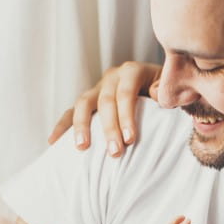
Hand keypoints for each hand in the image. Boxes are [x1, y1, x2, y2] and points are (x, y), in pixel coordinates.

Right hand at [49, 61, 163, 155]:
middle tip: (115, 152)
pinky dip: (62, 126)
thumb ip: (165, 91)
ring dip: (81, 126)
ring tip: (82, 148)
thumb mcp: (171, 88)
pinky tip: (53, 142)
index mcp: (132, 71)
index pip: (126, 92)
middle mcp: (112, 76)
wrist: (157, 85)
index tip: (131, 139)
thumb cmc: (166, 92)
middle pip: (105, 101)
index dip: (127, 115)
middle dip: (108, 128)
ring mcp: (98, 88)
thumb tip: (155, 95)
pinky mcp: (89, 100)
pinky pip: (70, 111)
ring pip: (83, 104)